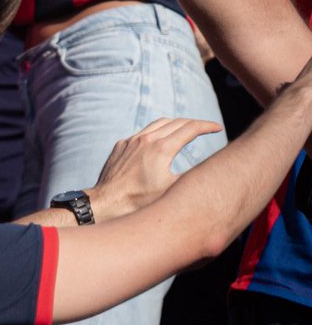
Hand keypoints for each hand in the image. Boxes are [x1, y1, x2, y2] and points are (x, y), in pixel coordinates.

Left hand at [88, 117, 223, 220]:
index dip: (207, 126)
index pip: (191, 128)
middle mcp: (146, 139)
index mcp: (162, 148)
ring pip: (158, 124)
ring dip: (175, 124)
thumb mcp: (172, 191)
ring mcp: (132, 141)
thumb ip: (192, 177)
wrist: (106, 202)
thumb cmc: (139, 201)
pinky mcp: (121, 145)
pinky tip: (160, 142)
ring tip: (186, 130)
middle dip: (194, 124)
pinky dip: (156, 133)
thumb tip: (211, 169)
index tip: (217, 127)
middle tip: (206, 128)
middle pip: (176, 122)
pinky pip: (142, 133)